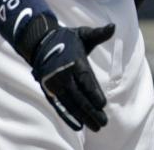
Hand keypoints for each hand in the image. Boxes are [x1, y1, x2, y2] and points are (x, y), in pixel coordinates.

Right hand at [18, 14, 114, 131]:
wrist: (41, 43)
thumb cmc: (68, 39)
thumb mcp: (83, 33)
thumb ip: (98, 34)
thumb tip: (113, 27)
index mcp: (74, 61)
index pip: (85, 80)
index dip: (93, 93)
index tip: (102, 104)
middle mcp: (63, 74)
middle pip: (78, 96)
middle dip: (91, 111)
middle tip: (103, 122)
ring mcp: (55, 84)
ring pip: (70, 104)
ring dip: (82, 117)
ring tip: (96, 126)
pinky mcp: (49, 91)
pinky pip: (59, 106)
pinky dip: (68, 117)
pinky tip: (78, 126)